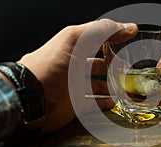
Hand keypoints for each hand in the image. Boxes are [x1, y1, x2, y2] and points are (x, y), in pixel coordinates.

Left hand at [18, 19, 137, 132]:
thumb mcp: (76, 40)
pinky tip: (112, 101)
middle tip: (127, 70)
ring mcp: (74, 86)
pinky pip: (93, 103)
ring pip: (98, 85)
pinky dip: (104, 103)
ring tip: (124, 87)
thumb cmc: (50, 66)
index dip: (113, 40)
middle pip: (99, 65)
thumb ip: (102, 30)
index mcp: (73, 48)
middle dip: (114, 66)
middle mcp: (74, 66)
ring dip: (111, 86)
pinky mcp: (74, 104)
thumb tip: (128, 27)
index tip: (128, 41)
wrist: (31, 97)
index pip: (97, 40)